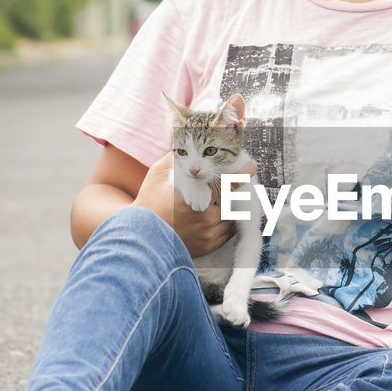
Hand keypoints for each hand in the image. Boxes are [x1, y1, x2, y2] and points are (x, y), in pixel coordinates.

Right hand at [132, 153, 255, 257]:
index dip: (240, 175)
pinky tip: (220, 215)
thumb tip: (186, 142)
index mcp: (194, 200)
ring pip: (231, 218)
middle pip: (233, 203)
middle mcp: (205, 220)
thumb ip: (175, 158)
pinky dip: (226, 223)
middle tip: (241, 182)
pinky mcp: (207, 247)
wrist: (140, 238)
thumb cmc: (147, 204)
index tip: (251, 166)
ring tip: (226, 200)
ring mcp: (207, 235)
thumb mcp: (157, 176)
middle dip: (238, 192)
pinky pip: (226, 233)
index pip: (225, 185)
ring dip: (231, 209)